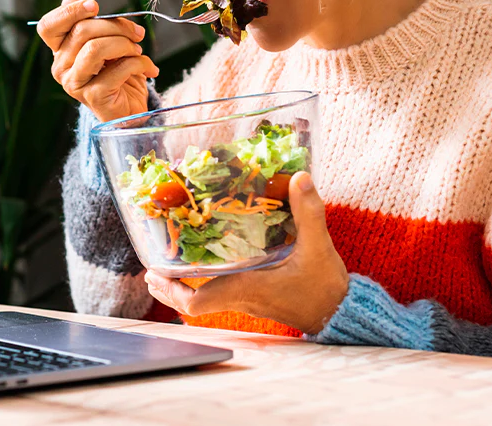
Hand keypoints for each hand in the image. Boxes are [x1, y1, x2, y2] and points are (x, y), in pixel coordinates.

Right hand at [38, 0, 158, 122]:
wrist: (130, 109)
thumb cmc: (119, 72)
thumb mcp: (107, 41)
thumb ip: (93, 22)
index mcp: (60, 50)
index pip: (48, 26)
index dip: (69, 11)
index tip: (95, 6)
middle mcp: (61, 67)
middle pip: (81, 31)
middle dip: (116, 26)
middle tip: (137, 33)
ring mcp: (74, 83)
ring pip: (95, 48)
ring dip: (125, 44)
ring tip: (138, 50)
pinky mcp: (93, 97)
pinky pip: (117, 69)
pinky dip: (139, 63)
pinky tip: (148, 68)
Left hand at [145, 172, 348, 334]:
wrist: (341, 314)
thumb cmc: (325, 289)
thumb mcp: (318, 248)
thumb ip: (308, 212)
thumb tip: (299, 178)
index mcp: (246, 289)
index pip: (199, 303)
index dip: (172, 291)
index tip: (154, 273)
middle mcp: (240, 297)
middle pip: (192, 302)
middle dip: (168, 287)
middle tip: (150, 267)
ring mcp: (246, 299)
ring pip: (203, 298)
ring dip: (182, 284)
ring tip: (166, 263)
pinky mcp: (254, 296)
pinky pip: (219, 291)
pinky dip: (204, 280)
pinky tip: (204, 261)